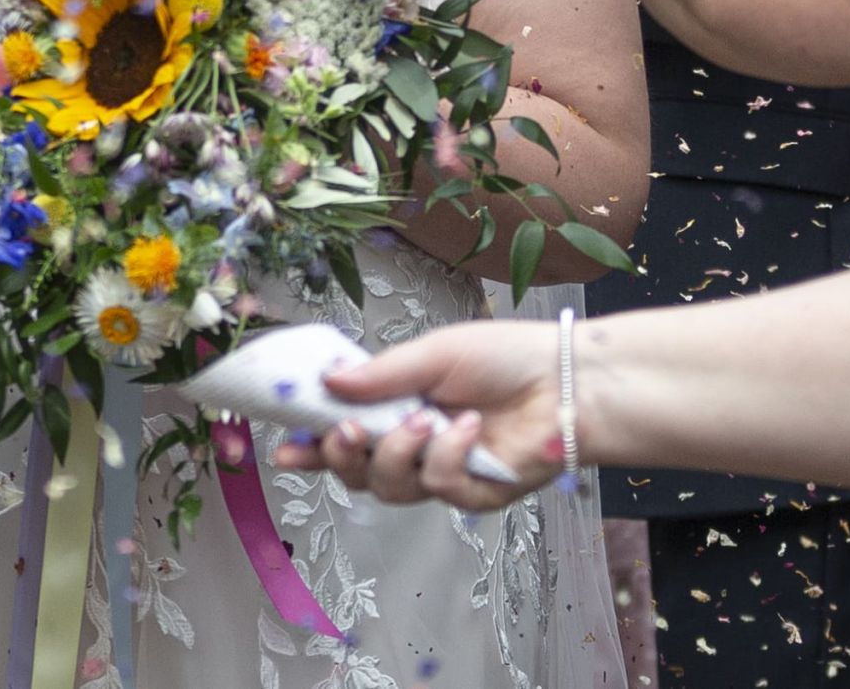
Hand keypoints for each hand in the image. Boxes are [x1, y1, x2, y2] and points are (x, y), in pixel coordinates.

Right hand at [271, 321, 560, 510]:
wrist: (566, 380)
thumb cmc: (502, 358)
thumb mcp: (432, 354)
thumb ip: (380, 375)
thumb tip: (326, 380)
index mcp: (395, 408)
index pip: (343, 434)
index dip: (310, 446)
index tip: (283, 449)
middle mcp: (411, 446)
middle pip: (356, 473)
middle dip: (341, 456)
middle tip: (349, 431)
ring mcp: (441, 474)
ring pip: (390, 487)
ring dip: (397, 454)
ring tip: (423, 421)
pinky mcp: (473, 495)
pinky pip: (439, 487)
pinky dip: (448, 455)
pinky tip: (467, 427)